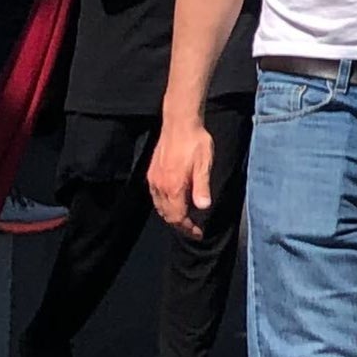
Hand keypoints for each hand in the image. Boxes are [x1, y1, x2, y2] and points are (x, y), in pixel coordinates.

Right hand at [147, 114, 213, 235]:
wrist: (179, 124)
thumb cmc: (195, 142)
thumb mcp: (204, 165)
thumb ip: (202, 187)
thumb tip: (203, 207)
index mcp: (173, 186)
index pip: (177, 216)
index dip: (187, 228)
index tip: (198, 233)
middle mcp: (160, 186)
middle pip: (167, 214)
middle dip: (179, 225)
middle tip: (192, 229)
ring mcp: (154, 179)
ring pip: (159, 206)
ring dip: (171, 216)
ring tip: (184, 219)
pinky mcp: (152, 173)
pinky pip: (155, 196)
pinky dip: (164, 205)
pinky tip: (172, 203)